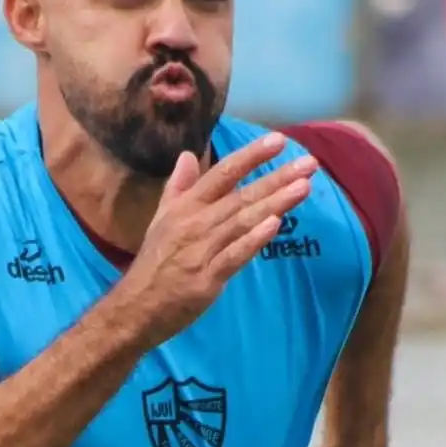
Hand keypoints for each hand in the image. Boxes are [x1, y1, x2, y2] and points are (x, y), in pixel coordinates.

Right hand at [116, 133, 318, 347]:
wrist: (136, 306)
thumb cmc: (154, 262)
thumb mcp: (161, 219)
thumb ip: (178, 187)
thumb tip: (186, 155)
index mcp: (185, 206)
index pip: (222, 173)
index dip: (251, 156)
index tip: (278, 140)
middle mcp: (195, 222)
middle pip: (240, 195)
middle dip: (276, 177)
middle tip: (309, 163)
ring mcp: (202, 250)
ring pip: (243, 221)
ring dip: (275, 203)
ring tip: (304, 187)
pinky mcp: (207, 277)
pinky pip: (234, 254)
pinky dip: (254, 239)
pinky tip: (276, 224)